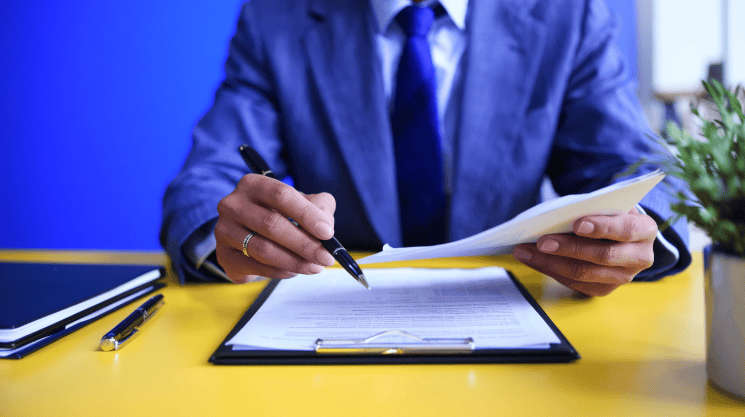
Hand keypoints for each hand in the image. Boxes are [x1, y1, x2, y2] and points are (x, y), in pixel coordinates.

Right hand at [215, 174, 336, 282]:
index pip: (282, 196)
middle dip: (305, 244)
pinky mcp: (224, 255)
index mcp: (253, 184)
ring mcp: (224, 230)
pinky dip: (280, 271)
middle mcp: (233, 204)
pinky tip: (294, 271)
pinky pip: (256, 266)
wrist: (247, 235)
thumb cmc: (279, 215)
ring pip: (264, 249)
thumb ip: (319, 208)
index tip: (327, 233)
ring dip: (295, 261)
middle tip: (326, 257)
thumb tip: (326, 226)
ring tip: (315, 267)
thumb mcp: (301, 203)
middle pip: (272, 224)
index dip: (306, 215)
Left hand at [512, 207, 656, 295]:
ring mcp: (623, 277)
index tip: (578, 223)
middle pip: (602, 256)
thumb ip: (592, 209)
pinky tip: (533, 260)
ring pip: (585, 273)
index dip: (602, 227)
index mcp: (644, 230)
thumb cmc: (610, 215)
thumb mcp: (608, 206)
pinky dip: (551, 270)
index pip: (625, 229)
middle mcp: (639, 257)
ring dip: (551, 263)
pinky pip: (575, 283)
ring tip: (526, 252)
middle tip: (541, 241)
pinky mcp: (605, 289)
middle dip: (568, 248)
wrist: (621, 237)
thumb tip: (557, 216)